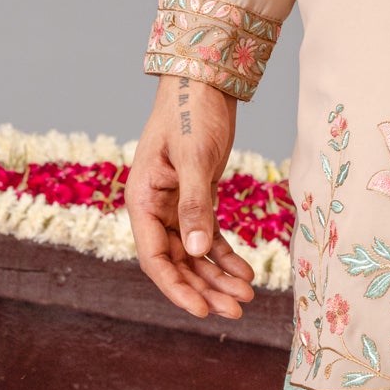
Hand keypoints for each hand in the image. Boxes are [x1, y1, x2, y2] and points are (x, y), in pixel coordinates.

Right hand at [125, 73, 256, 320]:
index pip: (154, 257)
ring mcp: (176, 204)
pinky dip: (226, 255)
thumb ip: (194, 204)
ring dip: (218, 276)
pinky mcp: (197, 197)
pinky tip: (246, 272)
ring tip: (247, 297)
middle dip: (205, 287)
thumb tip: (196, 251)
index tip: (201, 309)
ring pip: (195, 253)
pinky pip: (209, 236)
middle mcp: (155, 208)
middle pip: (177, 262)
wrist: (204, 80)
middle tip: (237, 309)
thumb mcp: (194, 158)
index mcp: (142, 200)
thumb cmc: (191, 112)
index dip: (177, 287)